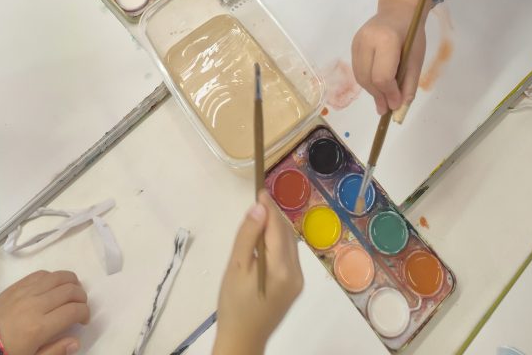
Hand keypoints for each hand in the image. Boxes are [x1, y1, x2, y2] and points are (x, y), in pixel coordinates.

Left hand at [0, 271, 88, 354]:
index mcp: (40, 327)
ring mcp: (26, 291)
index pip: (73, 311)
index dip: (85, 313)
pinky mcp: (17, 285)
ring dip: (71, 282)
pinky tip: (54, 286)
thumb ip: (55, 350)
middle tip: (80, 306)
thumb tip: (76, 341)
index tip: (84, 320)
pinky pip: (41, 273)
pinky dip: (53, 277)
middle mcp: (36, 304)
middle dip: (81, 297)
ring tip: (72, 292)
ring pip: (58, 277)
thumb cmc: (7, 353)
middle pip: (69, 290)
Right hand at [213, 192, 302, 354]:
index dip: (269, 208)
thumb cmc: (234, 305)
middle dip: (272, 217)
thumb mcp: (236, 267)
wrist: (242, 340)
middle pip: (285, 234)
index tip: (259, 191)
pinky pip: (288, 256)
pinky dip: (277, 244)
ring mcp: (298, 280)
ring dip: (275, 229)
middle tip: (256, 204)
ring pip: (288, 244)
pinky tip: (263, 243)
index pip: (277, 228)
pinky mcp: (295, 286)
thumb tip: (259, 207)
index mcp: (281, 268)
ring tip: (257, 220)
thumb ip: (248, 235)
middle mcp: (296, 272)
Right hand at [351, 0, 431, 113]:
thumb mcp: (416, 58)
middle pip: (368, 78)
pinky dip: (367, 81)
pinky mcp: (353, 44)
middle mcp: (366, 40)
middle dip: (378, 96)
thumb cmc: (412, 33)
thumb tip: (398, 108)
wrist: (398, 10)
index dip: (389, 94)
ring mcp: (357, 41)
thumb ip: (409, 83)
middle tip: (388, 108)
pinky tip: (377, 85)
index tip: (396, 106)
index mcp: (386, 40)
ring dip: (371, 91)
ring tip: (383, 99)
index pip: (382, 76)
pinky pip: (357, 69)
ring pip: (359, 76)